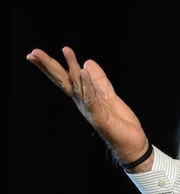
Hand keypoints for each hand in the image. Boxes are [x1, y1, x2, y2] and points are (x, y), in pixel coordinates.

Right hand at [26, 46, 150, 168]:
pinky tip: (84, 71)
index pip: (64, 78)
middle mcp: (82, 102)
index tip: (33, 54)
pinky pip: (92, 98)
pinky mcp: (100, 116)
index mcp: (83, 97)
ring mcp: (90, 109)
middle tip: (33, 52)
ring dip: (72, 67)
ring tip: (66, 50)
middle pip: (63, 81)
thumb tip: (88, 61)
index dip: (50, 66)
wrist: (132, 143)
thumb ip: (99, 80)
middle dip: (49, 66)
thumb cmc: (119, 122)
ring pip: (78, 85)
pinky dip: (88, 85)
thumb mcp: (109, 96)